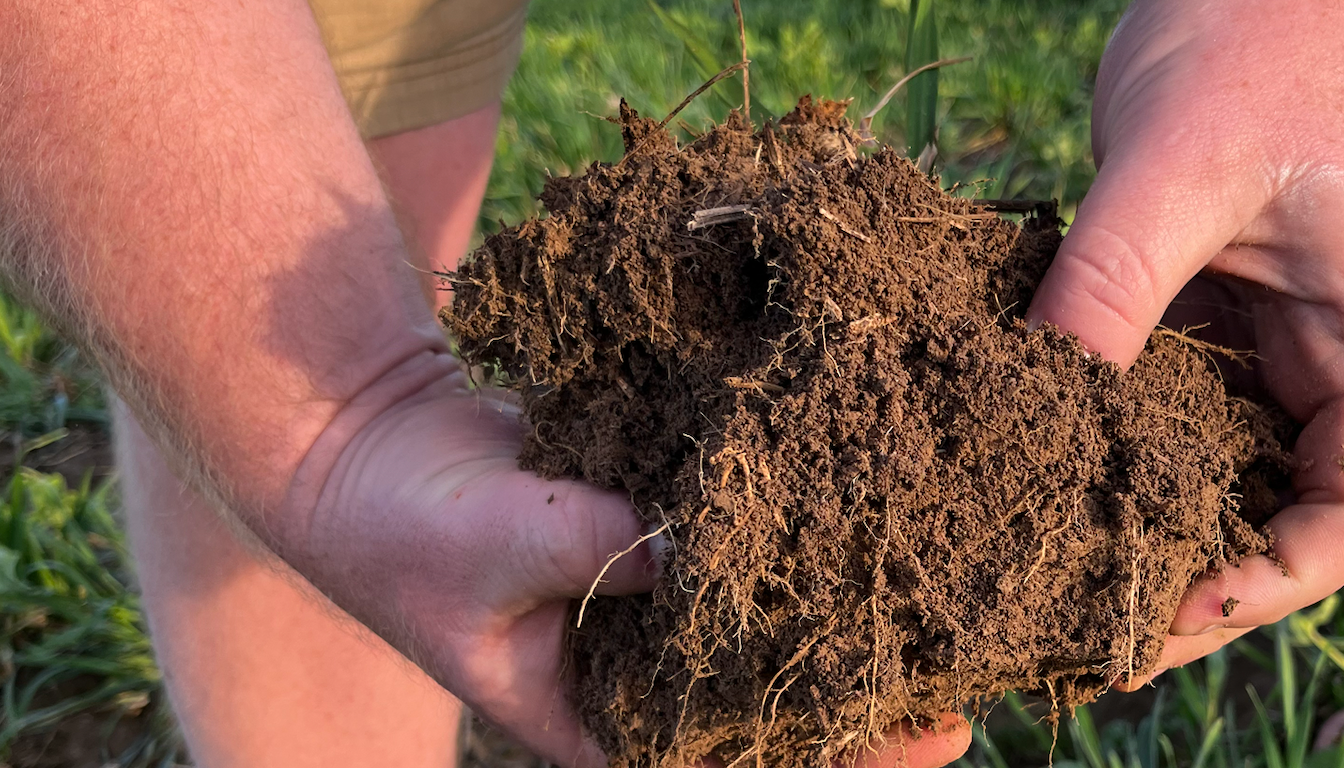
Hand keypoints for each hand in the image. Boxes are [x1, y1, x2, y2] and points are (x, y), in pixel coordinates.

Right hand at [269, 351, 969, 765]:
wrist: (371, 449)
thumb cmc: (404, 529)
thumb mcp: (488, 548)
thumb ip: (588, 550)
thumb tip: (696, 548)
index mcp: (606, 716)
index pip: (736, 765)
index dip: (835, 762)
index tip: (927, 734)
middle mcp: (650, 669)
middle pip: (779, 702)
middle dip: (872, 692)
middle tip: (972, 664)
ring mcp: (664, 598)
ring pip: (774, 619)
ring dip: (850, 609)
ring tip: (952, 590)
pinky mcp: (666, 526)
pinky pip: (744, 536)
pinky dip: (799, 524)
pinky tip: (875, 492)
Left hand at [1025, 0, 1343, 684]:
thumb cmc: (1252, 40)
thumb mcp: (1176, 164)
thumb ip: (1113, 281)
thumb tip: (1036, 397)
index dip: (1282, 573)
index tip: (1183, 599)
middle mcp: (1323, 354)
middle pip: (1285, 513)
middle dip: (1203, 579)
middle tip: (1093, 626)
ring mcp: (1262, 341)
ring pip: (1220, 471)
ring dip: (1154, 527)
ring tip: (1062, 577)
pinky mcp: (1200, 317)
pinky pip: (1163, 410)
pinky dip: (1114, 454)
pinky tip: (1042, 479)